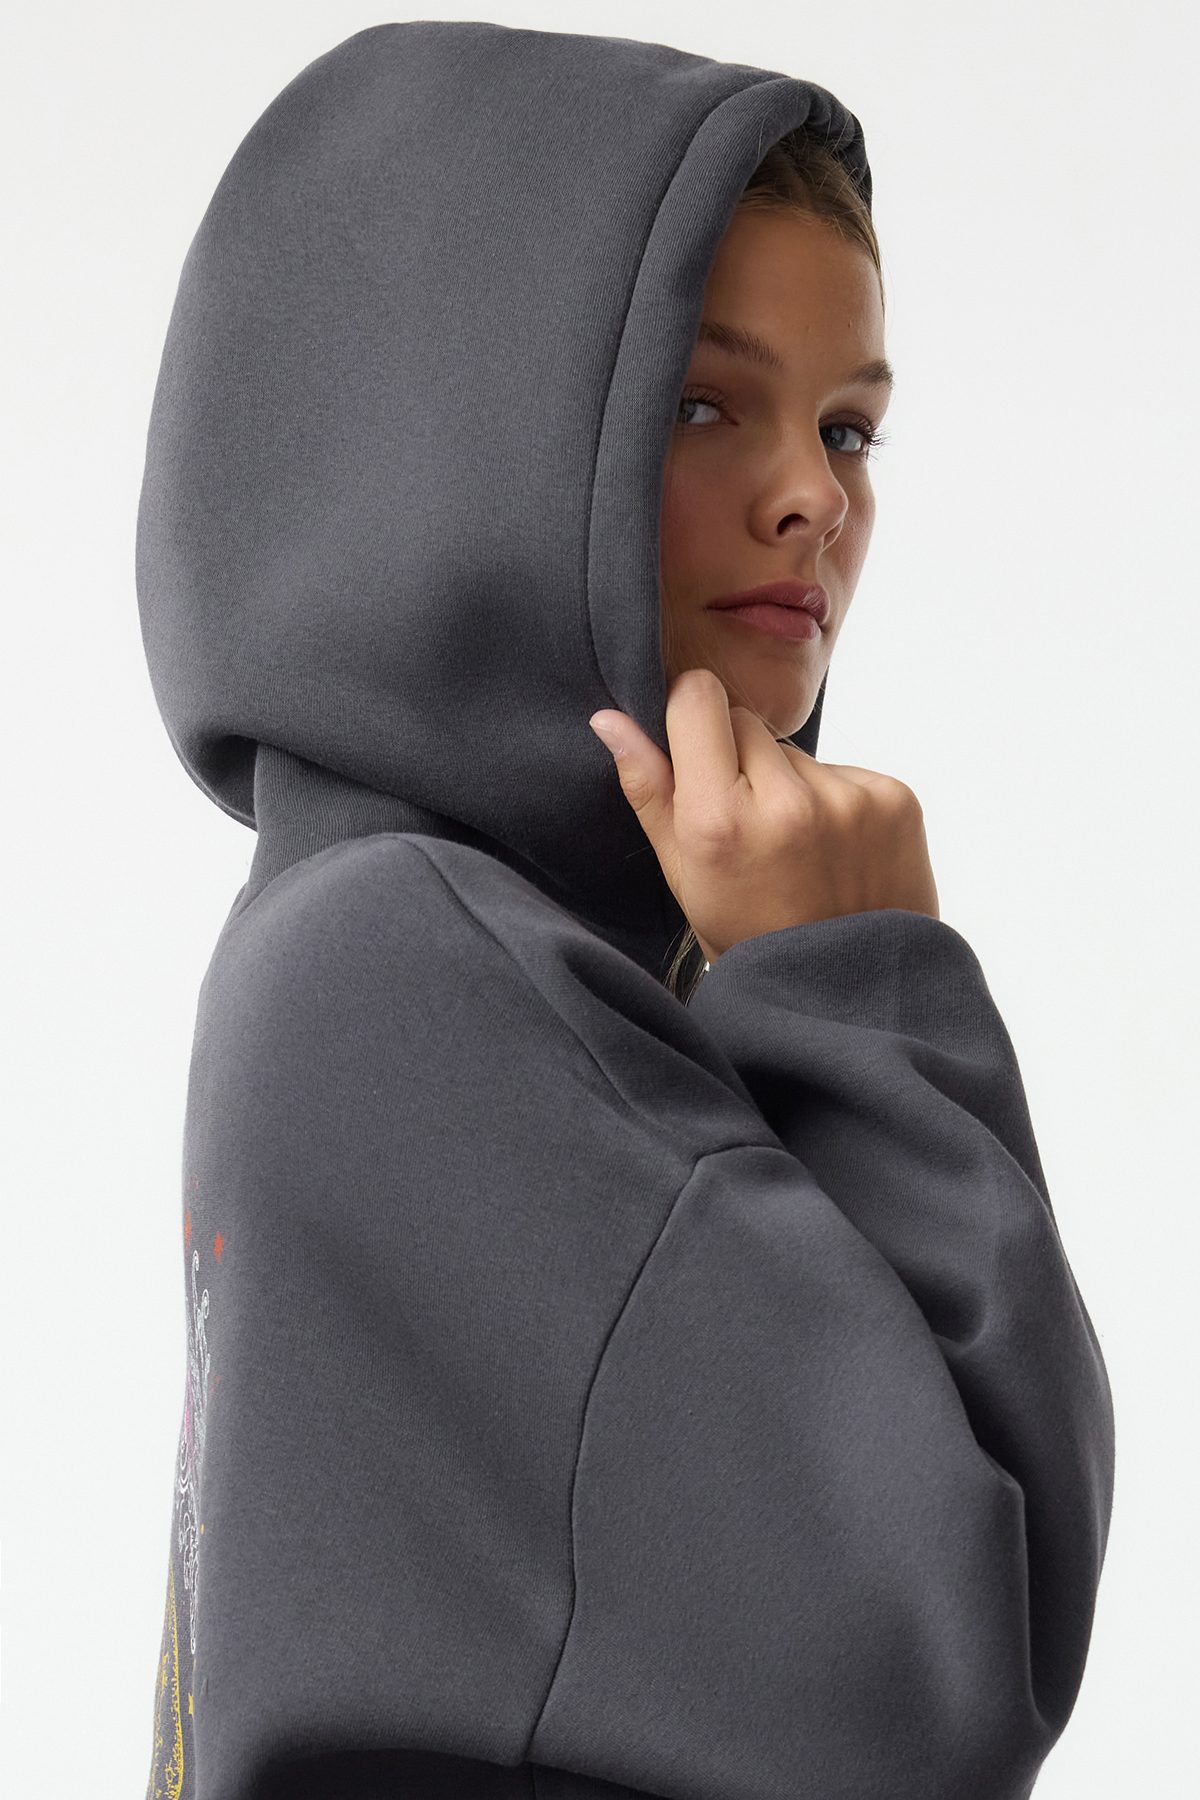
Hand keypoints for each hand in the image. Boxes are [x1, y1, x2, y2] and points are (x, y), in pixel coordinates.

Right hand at [590, 667, 938, 963]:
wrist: (848, 994)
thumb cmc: (752, 937)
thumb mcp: (684, 876)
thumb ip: (648, 789)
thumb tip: (609, 719)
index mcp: (720, 822)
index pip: (698, 698)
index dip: (690, 717)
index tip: (693, 750)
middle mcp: (786, 803)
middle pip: (744, 720)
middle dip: (737, 761)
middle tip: (748, 828)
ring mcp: (848, 800)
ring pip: (794, 752)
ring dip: (788, 786)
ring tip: (795, 851)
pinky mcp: (895, 799)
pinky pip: (844, 772)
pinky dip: (835, 802)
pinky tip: (835, 853)